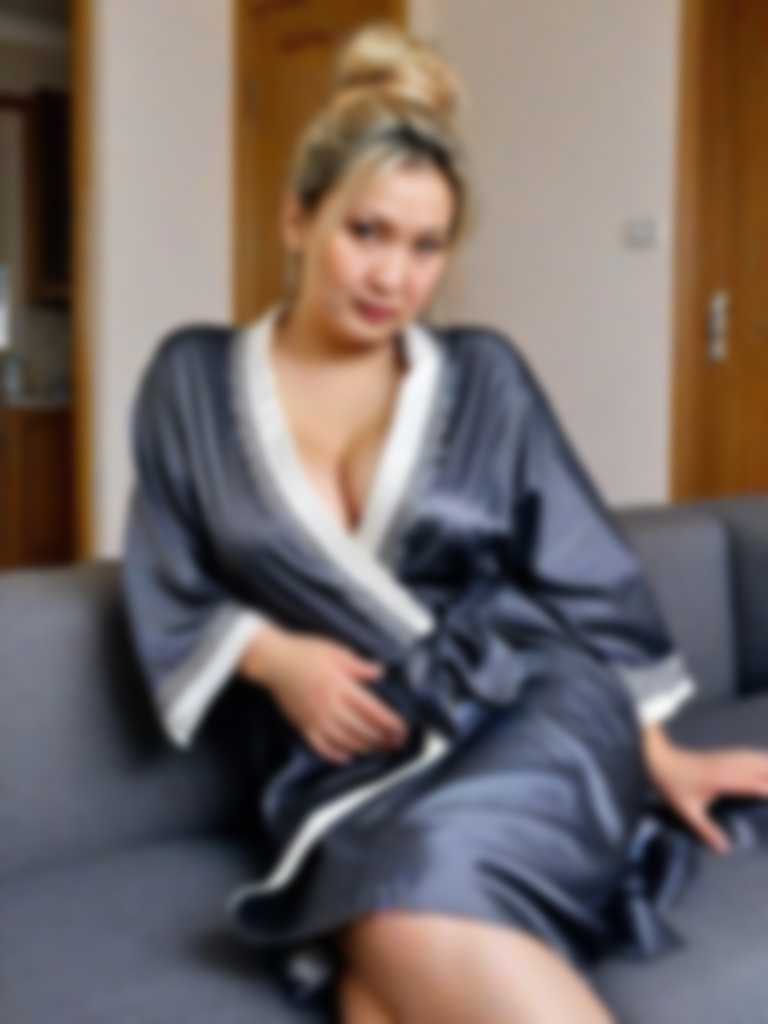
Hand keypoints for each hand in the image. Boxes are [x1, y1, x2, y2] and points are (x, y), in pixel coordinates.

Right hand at [239, 625, 408, 764]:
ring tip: (378, 749)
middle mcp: (330, 707)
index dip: (390, 723)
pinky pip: (320, 746)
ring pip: (345, 741)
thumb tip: (380, 673)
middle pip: (362, 729)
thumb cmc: (306, 652)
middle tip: (397, 744)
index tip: (403, 730)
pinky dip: (335, 755)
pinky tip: (347, 757)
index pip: (372, 710)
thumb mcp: (337, 652)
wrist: (273, 661)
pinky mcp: (302, 726)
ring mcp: (315, 719)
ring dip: (364, 748)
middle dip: (382, 739)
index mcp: (341, 687)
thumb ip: (359, 666)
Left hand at [642, 725, 767, 853]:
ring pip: (759, 757)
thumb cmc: (672, 786)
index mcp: (725, 779)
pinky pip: (751, 755)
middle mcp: (730, 765)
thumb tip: (724, 850)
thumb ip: (706, 830)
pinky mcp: (725, 754)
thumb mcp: (687, 811)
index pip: (759, 785)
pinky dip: (764, 759)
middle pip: (764, 767)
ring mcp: (728, 757)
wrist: (659, 759)